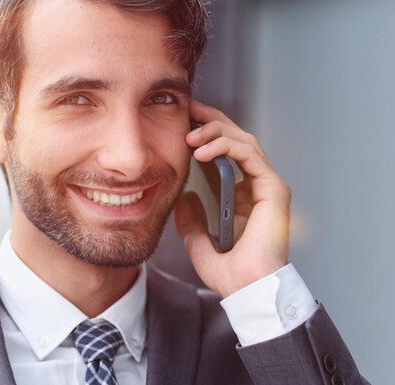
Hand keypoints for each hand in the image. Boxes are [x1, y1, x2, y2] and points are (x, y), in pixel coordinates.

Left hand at [174, 100, 290, 297]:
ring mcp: (267, 186)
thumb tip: (183, 197)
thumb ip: (191, 220)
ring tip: (189, 136)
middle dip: (212, 121)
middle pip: (237, 140)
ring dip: (216, 132)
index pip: (227, 154)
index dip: (208, 134)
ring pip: (244, 142)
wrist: (246, 289)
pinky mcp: (274, 189)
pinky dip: (226, 147)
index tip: (184, 122)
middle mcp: (257, 187)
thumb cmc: (229, 272)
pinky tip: (202, 151)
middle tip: (188, 112)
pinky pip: (250, 155)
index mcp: (242, 197)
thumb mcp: (197, 242)